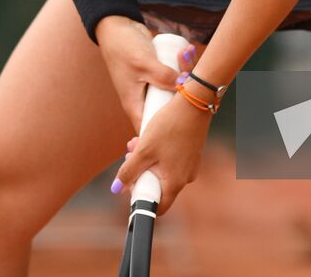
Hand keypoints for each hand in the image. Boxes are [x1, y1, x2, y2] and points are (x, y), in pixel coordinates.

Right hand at [94, 16, 200, 130]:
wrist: (116, 26)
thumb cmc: (122, 47)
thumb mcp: (142, 63)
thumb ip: (163, 76)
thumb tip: (186, 86)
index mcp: (135, 105)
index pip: (152, 130)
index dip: (168, 132)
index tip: (189, 120)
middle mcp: (144, 99)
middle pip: (168, 109)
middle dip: (185, 95)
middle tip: (194, 76)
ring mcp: (152, 86)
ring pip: (174, 90)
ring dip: (186, 75)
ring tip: (188, 54)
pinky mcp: (158, 74)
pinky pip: (173, 77)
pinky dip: (182, 67)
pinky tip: (188, 52)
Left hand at [113, 94, 210, 214]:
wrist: (194, 103)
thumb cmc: (170, 126)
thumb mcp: (144, 149)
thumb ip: (129, 171)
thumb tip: (116, 188)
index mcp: (175, 183)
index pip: (157, 206)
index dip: (140, 197)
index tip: (130, 182)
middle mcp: (185, 178)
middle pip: (157, 185)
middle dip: (140, 171)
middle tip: (129, 154)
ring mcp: (190, 166)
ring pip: (163, 170)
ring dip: (147, 159)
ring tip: (138, 140)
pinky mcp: (191, 154)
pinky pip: (172, 160)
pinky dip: (159, 153)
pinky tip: (152, 136)